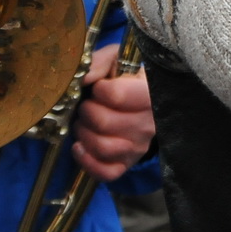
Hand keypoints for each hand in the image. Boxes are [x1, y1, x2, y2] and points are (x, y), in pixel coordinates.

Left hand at [70, 44, 155, 182]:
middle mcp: (149, 123)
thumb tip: (83, 77)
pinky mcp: (126, 163)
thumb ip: (99, 62)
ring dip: (83, 133)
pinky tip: (79, 146)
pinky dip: (86, 160)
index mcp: (151, 93)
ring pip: (102, 147)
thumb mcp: (116, 59)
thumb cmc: (123, 77)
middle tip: (86, 104)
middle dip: (86, 111)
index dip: (99, 90)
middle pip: (105, 123)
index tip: (98, 86)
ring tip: (83, 122)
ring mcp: (139, 146)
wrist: (135, 100)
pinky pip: (105, 172)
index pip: (117, 96)